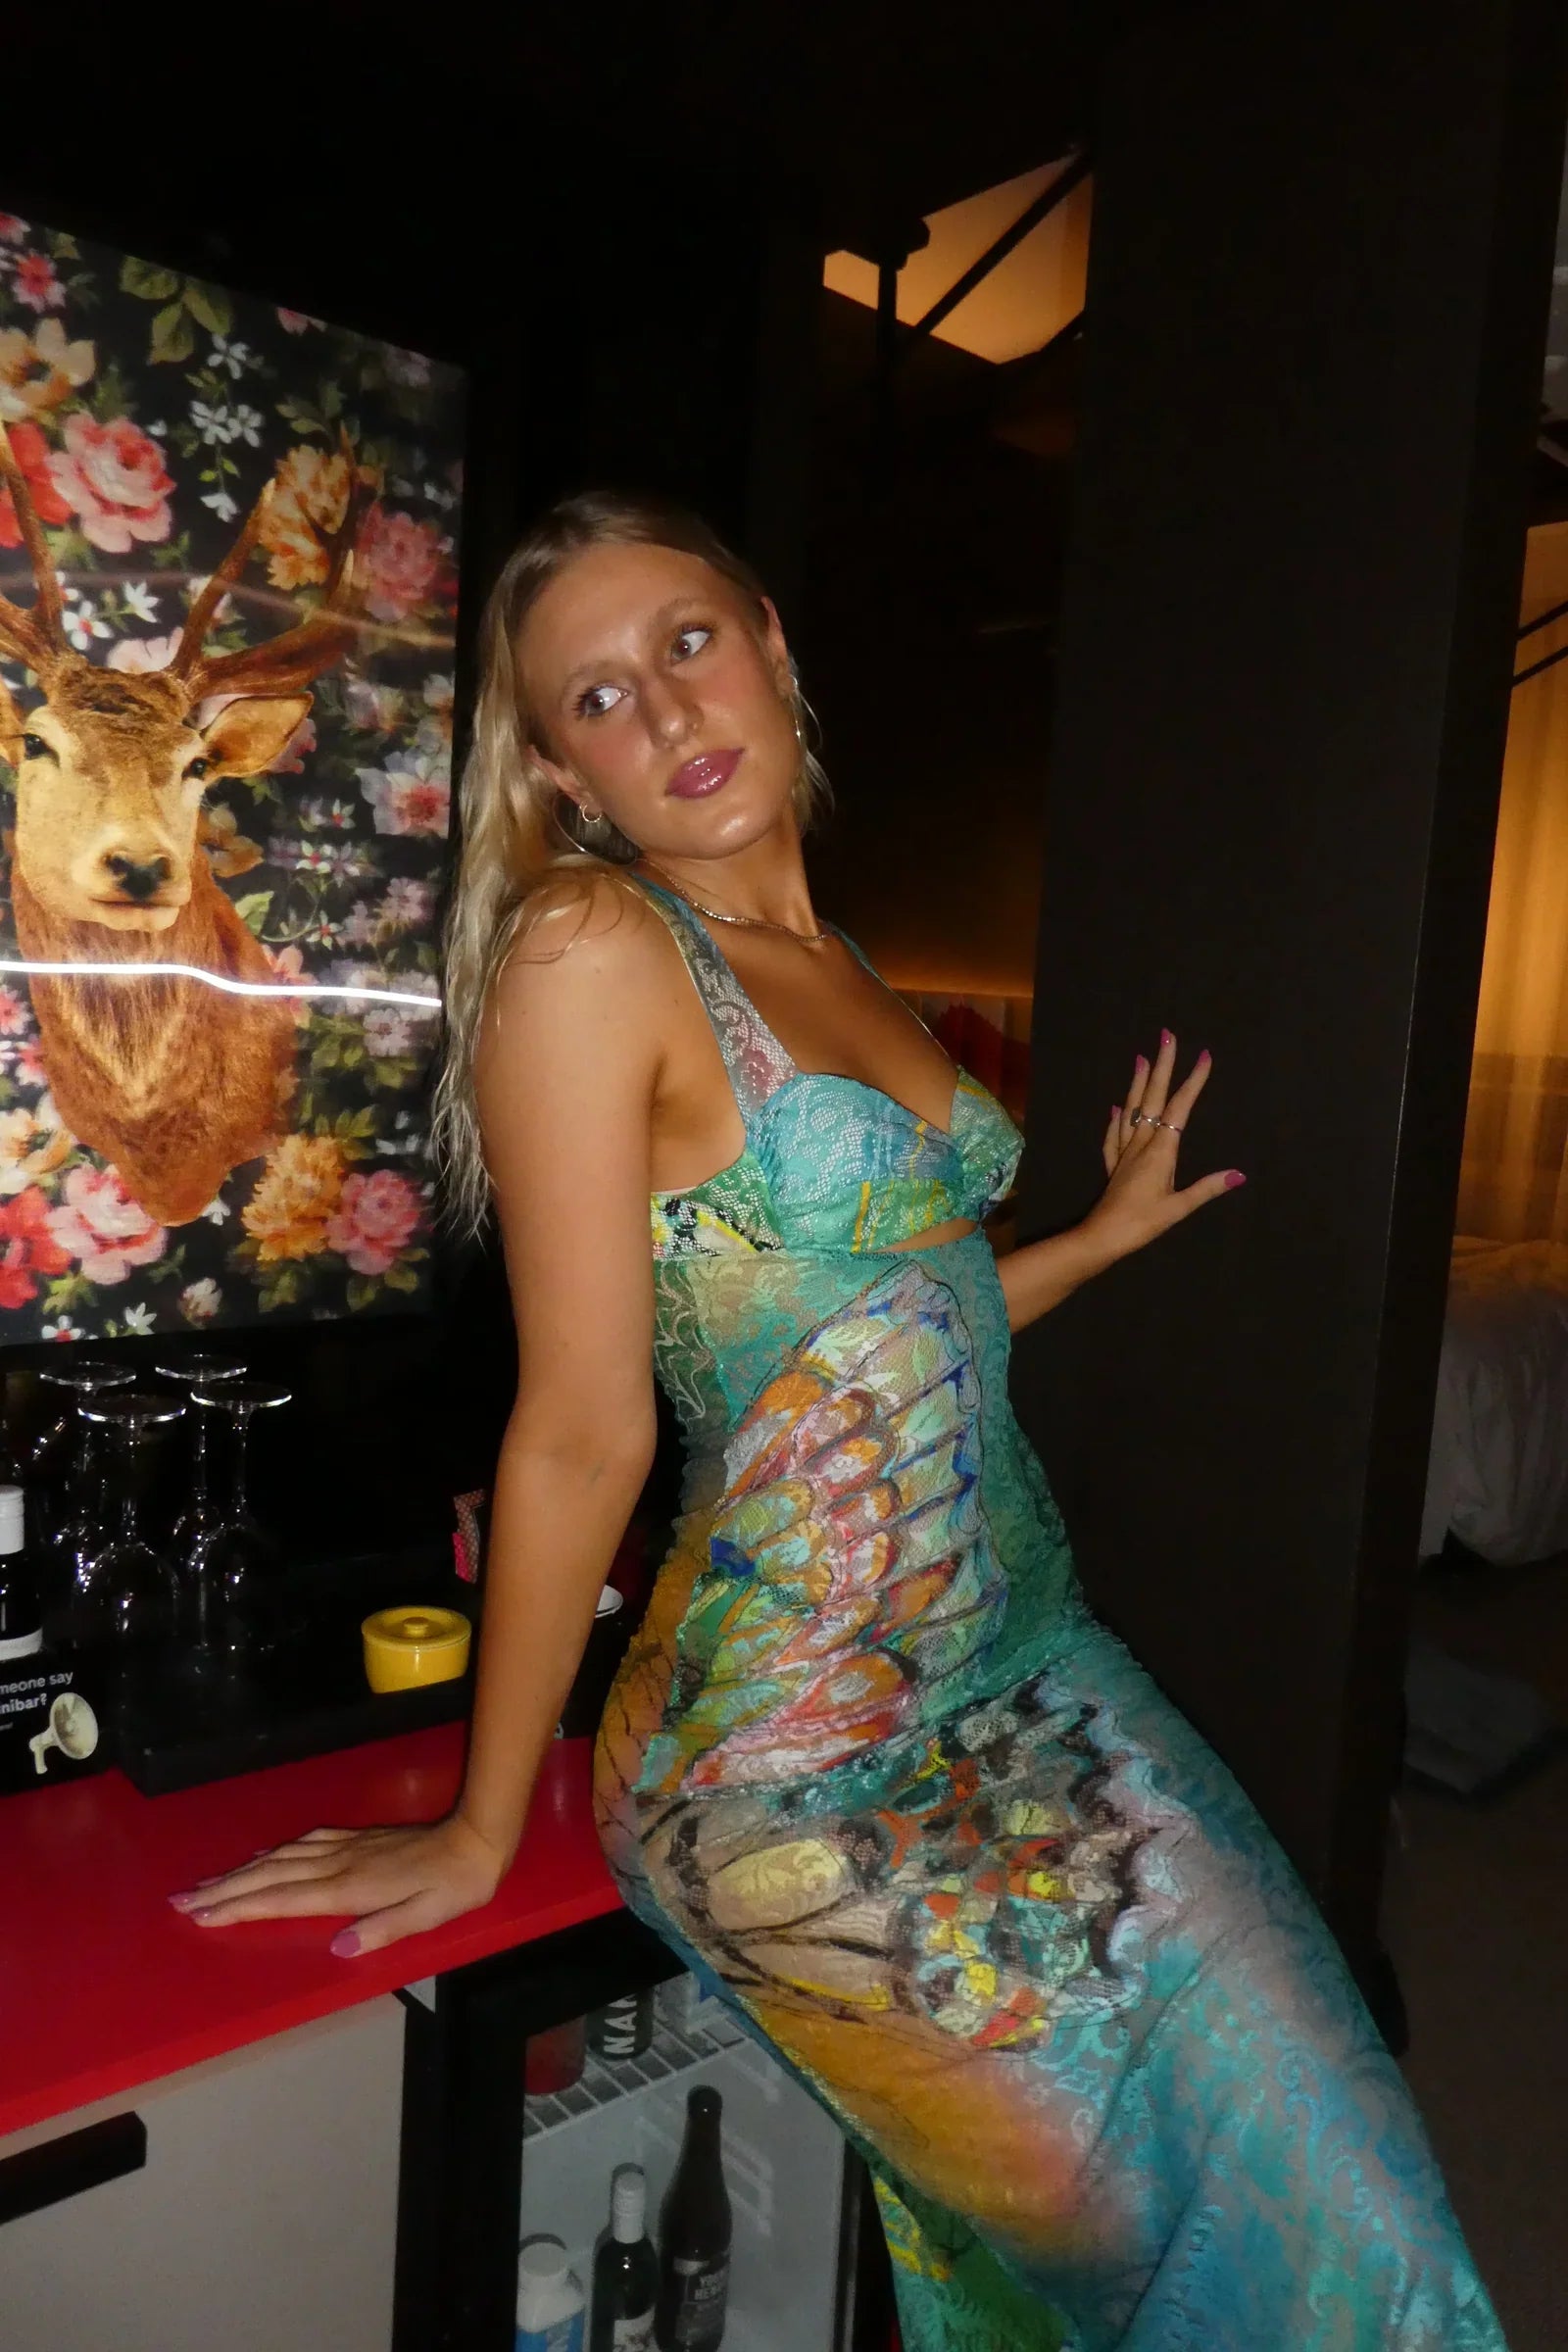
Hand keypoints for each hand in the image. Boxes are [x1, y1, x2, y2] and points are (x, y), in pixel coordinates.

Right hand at [167, 1813, 506, 1958]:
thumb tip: (339, 1948)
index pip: (281, 1900)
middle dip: (223, 1889)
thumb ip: (382, 1930)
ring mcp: (344, 1847)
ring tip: (207, 1882)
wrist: (474, 1838)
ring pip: (280, 1858)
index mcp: (348, 1888)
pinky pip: (302, 1844)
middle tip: (180, 1899)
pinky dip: (274, 1853)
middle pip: (269, 1877)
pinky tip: (263, 1856)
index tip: (199, 1915)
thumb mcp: (426, 1917)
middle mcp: (337, 1864)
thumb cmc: (453, 1886)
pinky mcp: (355, 1838)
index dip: (239, 1909)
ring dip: (241, 1871)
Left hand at [1086, 1029, 1243, 1259]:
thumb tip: (1239, 1174)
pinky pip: (1114, 1135)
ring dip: (1138, 1083)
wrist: (1102, 1236)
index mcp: (1160, 1150)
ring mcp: (1124, 1152)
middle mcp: (1141, 1144)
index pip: (1180, 1108)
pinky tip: (1116, 1108)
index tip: (1204, 1056)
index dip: (1193, 1081)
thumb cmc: (1142, 1223)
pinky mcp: (1114, 1165)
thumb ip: (1207, 1189)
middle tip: (1167, 1036)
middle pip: (1153, 1097)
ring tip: (1141, 1058)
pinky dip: (1117, 1119)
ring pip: (1132, 1110)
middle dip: (1162, 1065)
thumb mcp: (1179, 1208)